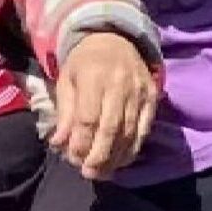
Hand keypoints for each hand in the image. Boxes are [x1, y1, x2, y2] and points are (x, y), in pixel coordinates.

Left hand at [51, 31, 159, 179]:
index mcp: (94, 76)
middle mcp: (120, 84)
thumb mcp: (66, 79)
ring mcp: (139, 91)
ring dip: (116, 157)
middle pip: (111, 128)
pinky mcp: (152, 97)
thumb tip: (58, 144)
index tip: (72, 158)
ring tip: (102, 173)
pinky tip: (121, 160)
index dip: (81, 142)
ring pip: (130, 132)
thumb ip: (64, 112)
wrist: (115, 37)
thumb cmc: (84, 62)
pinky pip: (145, 128)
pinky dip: (134, 148)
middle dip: (99, 155)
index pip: (88, 117)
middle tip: (88, 173)